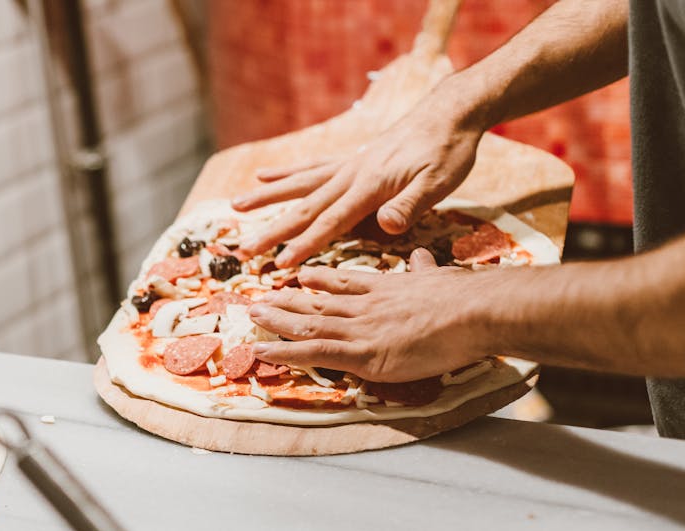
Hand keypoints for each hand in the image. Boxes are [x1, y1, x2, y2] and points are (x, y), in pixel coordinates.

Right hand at [232, 94, 484, 267]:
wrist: (449, 114)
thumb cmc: (447, 152)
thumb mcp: (438, 183)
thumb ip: (409, 204)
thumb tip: (386, 226)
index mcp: (369, 186)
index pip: (332, 222)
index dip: (305, 244)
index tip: (280, 263)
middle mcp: (350, 174)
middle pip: (305, 206)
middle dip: (273, 230)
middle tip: (243, 249)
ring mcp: (347, 165)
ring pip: (299, 185)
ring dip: (268, 198)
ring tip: (236, 206)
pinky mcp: (351, 159)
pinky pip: (312, 167)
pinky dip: (287, 173)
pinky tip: (265, 175)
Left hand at [247, 249, 490, 381]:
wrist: (471, 310)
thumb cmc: (462, 295)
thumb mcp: (437, 275)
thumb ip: (422, 268)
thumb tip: (421, 255)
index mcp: (383, 288)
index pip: (344, 282)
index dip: (319, 279)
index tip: (301, 275)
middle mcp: (363, 305)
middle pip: (317, 302)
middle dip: (286, 301)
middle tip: (260, 299)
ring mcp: (359, 328)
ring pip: (308, 324)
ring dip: (276, 321)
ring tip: (251, 317)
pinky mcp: (362, 354)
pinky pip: (314, 353)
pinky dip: (285, 353)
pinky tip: (262, 352)